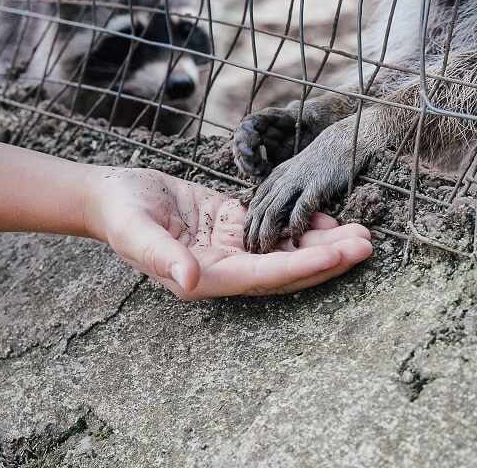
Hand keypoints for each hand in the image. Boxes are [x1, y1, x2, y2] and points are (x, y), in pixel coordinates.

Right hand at [84, 168, 371, 299]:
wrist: (107, 195)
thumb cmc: (118, 215)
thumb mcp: (136, 234)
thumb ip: (162, 258)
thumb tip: (193, 280)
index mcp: (206, 277)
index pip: (267, 275)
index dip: (306, 265)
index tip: (340, 254)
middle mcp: (224, 268)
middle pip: (287, 268)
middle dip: (328, 258)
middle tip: (368, 244)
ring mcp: (229, 247)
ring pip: (286, 249)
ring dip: (322, 242)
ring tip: (361, 232)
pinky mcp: (229, 224)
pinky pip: (273, 228)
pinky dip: (300, 223)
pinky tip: (327, 216)